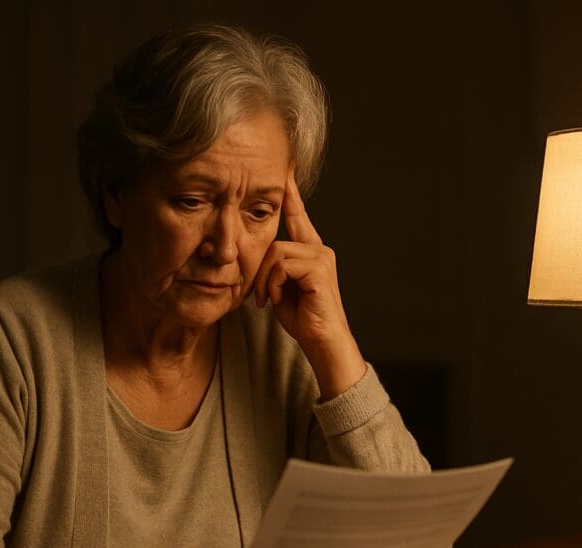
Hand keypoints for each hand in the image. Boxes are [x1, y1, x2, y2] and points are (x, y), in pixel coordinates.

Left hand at [253, 170, 366, 398]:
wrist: (323, 342)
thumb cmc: (304, 319)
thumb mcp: (281, 289)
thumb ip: (273, 267)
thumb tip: (258, 257)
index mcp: (311, 251)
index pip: (297, 215)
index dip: (289, 193)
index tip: (284, 170)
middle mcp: (319, 249)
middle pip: (276, 241)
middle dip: (262, 270)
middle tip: (261, 297)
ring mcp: (321, 257)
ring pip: (276, 253)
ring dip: (266, 280)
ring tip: (270, 301)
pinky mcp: (319, 268)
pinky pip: (282, 264)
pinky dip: (272, 284)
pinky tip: (275, 301)